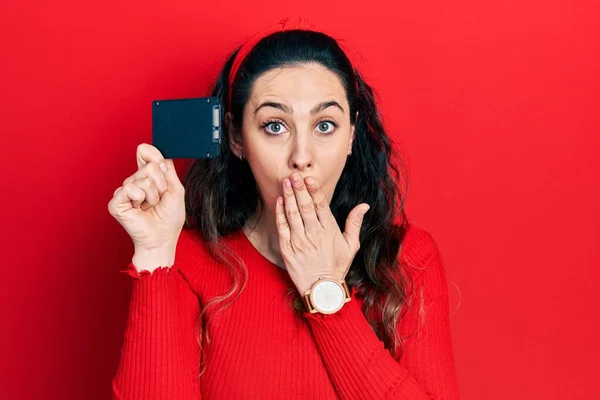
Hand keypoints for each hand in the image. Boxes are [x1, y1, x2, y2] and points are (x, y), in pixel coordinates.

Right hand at [108, 143, 185, 269]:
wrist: (163, 238)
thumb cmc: (169, 217)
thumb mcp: (175, 188)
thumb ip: (166, 168)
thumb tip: (149, 149)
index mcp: (146, 177)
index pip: (146, 153)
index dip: (157, 160)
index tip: (165, 174)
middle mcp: (133, 182)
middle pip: (150, 167)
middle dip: (161, 186)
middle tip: (159, 200)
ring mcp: (124, 192)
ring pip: (144, 178)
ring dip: (154, 195)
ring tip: (151, 206)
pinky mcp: (116, 202)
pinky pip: (130, 188)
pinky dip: (141, 198)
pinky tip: (140, 208)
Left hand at [275, 171, 369, 294]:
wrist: (322, 289)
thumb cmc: (337, 267)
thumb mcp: (351, 246)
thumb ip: (355, 223)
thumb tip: (364, 205)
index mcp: (329, 231)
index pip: (321, 205)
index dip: (314, 190)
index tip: (309, 178)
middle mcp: (314, 234)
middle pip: (305, 206)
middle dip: (299, 188)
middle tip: (294, 175)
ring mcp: (299, 241)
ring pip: (292, 214)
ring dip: (288, 196)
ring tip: (285, 182)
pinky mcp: (287, 248)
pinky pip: (282, 227)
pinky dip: (280, 213)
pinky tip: (280, 201)